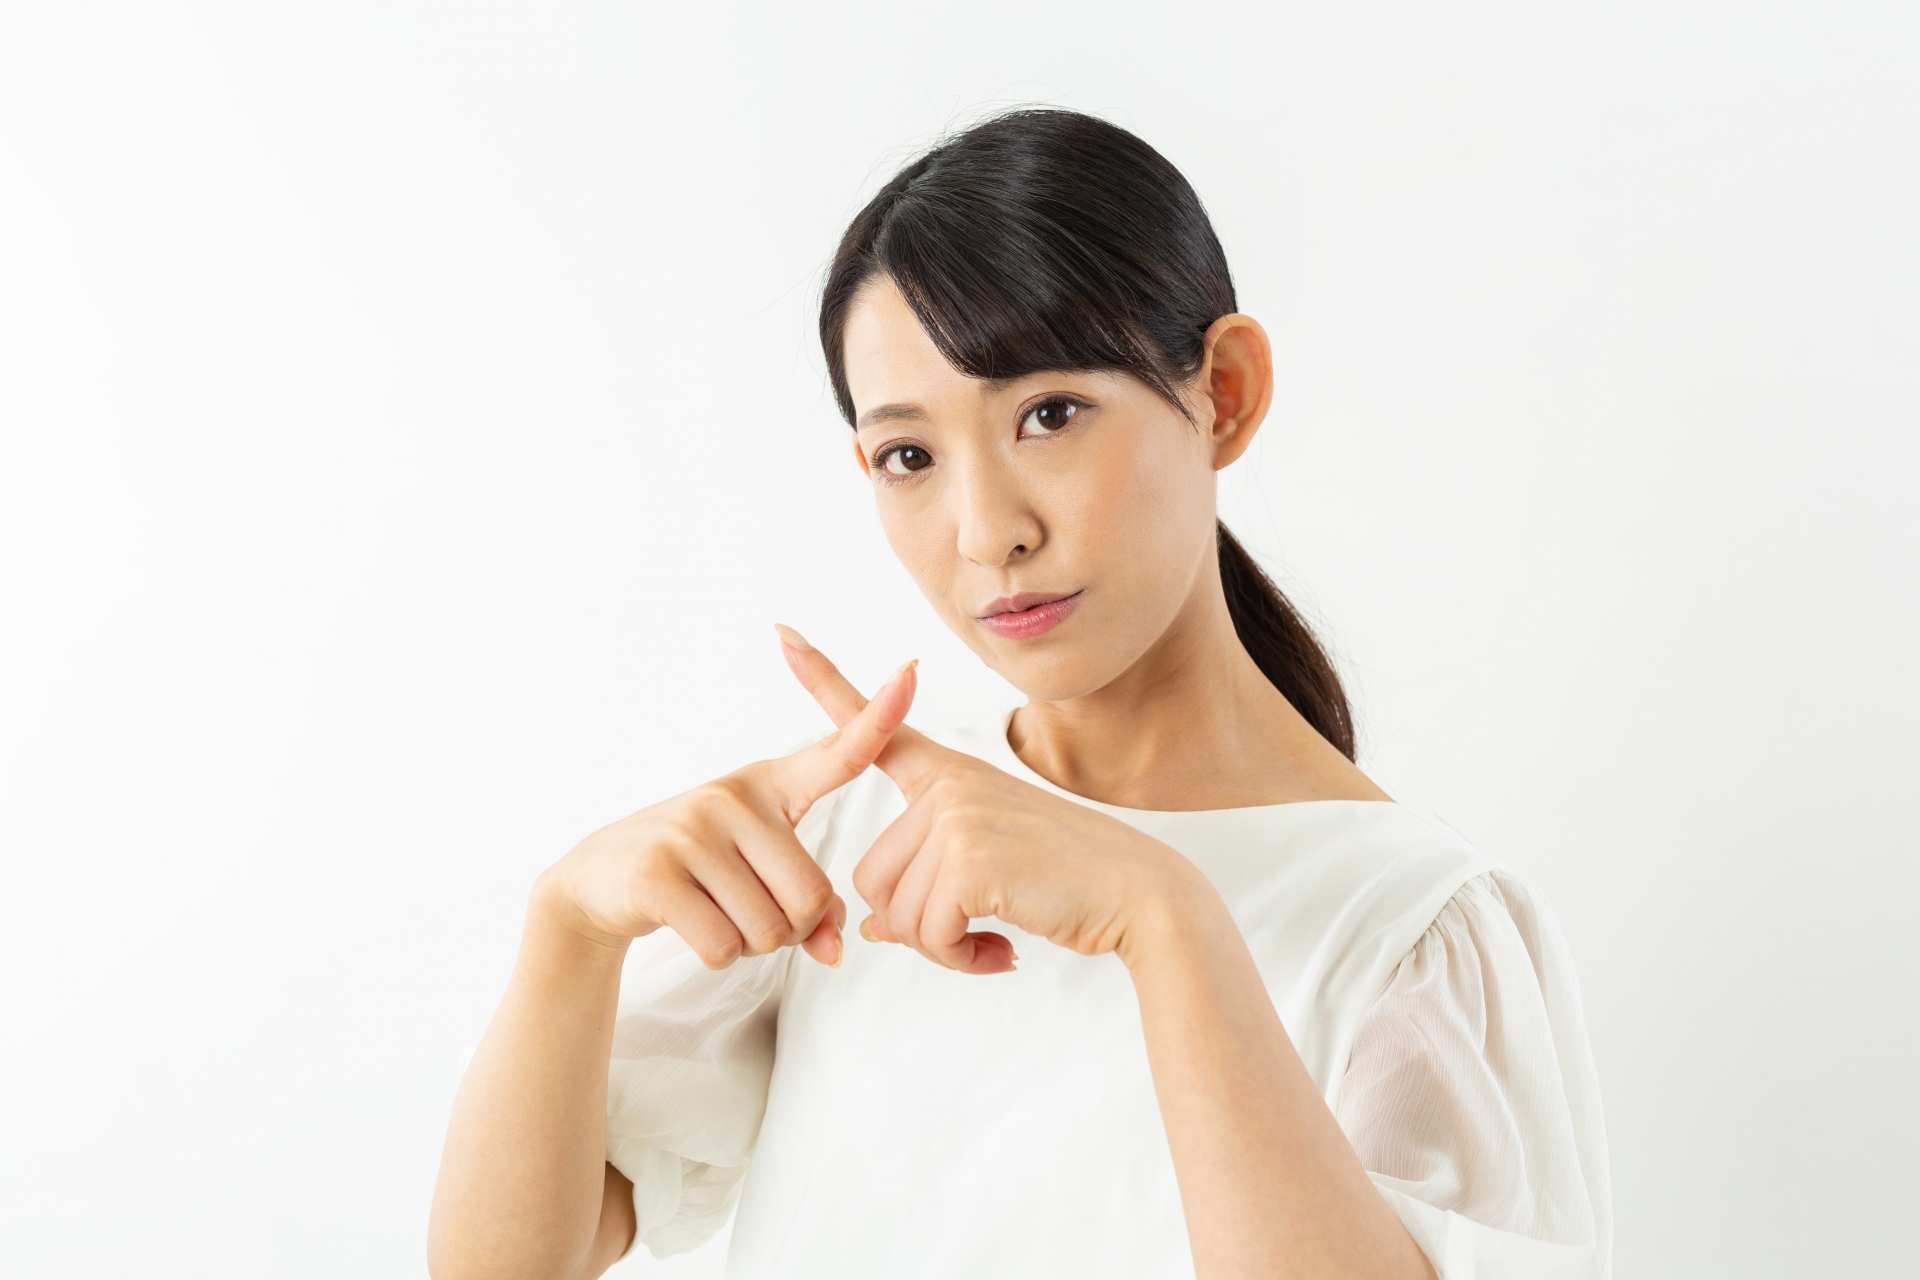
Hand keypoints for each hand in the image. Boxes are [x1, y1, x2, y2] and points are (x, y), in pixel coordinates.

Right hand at [538, 657, 919, 968]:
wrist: (599, 880)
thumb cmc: (698, 871)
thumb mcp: (757, 873)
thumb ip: (810, 906)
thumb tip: (835, 949)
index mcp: (769, 786)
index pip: (838, 751)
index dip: (879, 717)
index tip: (911, 670)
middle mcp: (734, 797)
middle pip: (810, 898)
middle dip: (790, 931)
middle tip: (748, 913)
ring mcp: (693, 830)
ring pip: (768, 930)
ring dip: (750, 946)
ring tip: (715, 914)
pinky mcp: (658, 873)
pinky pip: (723, 945)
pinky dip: (718, 955)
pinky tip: (691, 927)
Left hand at [776, 627, 1204, 975]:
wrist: (1140, 896)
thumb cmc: (1070, 882)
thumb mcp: (990, 863)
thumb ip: (928, 878)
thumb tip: (875, 928)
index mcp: (952, 773)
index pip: (879, 726)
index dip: (825, 681)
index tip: (783, 635)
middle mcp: (947, 784)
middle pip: (873, 879)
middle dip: (918, 923)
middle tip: (977, 929)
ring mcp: (954, 816)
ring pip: (893, 913)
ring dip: (941, 944)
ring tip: (994, 934)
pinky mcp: (965, 858)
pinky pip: (924, 933)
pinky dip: (958, 957)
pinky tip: (1000, 950)